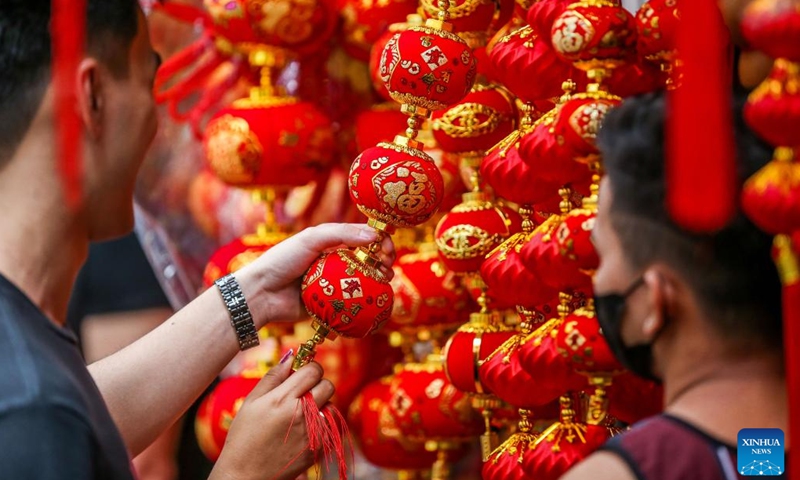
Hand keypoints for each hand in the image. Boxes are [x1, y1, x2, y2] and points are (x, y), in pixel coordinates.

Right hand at [209, 358, 333, 479]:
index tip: (303, 373)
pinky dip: (320, 424)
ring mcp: (312, 432)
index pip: (313, 370)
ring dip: (320, 404)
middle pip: (328, 385)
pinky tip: (301, 430)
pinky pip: (329, 425)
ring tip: (299, 415)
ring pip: (330, 404)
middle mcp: (302, 414)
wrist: (246, 476)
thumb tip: (291, 357)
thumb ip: (273, 377)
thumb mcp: (251, 402)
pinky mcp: (319, 448)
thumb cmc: (244, 437)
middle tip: (302, 392)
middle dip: (317, 384)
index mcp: (283, 399)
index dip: (310, 368)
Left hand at [239, 223, 395, 325]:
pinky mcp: (332, 305)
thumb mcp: (310, 239)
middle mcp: (335, 263)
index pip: (363, 237)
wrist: (261, 294)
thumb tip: (374, 236)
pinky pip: (354, 304)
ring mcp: (335, 285)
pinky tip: (377, 303)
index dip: (380, 240)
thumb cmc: (282, 261)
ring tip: (386, 282)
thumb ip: (341, 234)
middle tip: (388, 267)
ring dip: (380, 282)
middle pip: (369, 260)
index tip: (387, 248)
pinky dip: (368, 303)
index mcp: (331, 243)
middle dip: (384, 261)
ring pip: (365, 283)